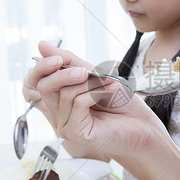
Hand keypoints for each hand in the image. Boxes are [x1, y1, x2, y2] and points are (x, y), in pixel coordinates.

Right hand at [26, 41, 166, 161]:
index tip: (59, 58)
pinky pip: (78, 104)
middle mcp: (58, 114)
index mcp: (59, 99)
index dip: (42, 67)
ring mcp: (65, 126)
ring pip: (65, 94)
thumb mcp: (95, 75)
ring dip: (91, 83)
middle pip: (44, 87)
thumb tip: (41, 45)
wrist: (143, 125)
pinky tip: (110, 92)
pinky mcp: (76, 133)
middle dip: (64, 73)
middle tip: (85, 70)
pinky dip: (95, 93)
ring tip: (110, 83)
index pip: (36, 81)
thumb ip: (70, 62)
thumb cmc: (121, 103)